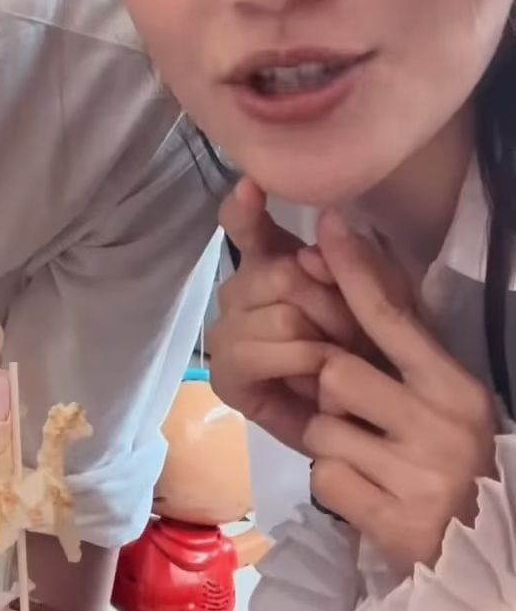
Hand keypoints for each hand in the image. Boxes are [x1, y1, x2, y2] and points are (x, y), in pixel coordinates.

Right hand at [209, 179, 362, 453]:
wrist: (377, 423)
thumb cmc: (378, 354)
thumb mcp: (384, 297)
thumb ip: (355, 260)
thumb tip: (326, 219)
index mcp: (274, 263)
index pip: (246, 225)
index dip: (245, 209)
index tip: (253, 188)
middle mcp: (243, 292)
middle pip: (273, 273)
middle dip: (327, 302)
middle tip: (355, 333)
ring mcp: (228, 333)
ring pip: (273, 313)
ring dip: (318, 338)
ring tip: (337, 361)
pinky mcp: (226, 376)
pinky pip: (256, 352)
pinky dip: (295, 362)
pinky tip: (312, 377)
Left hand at [304, 211, 498, 572]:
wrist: (480, 557)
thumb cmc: (454, 469)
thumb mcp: (447, 405)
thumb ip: (408, 354)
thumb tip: (366, 277)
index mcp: (457, 388)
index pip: (393, 319)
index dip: (356, 272)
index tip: (328, 228)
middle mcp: (443, 424)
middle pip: (337, 373)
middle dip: (331, 396)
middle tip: (361, 421)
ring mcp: (419, 474)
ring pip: (323, 429)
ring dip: (332, 444)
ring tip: (371, 462)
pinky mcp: (392, 519)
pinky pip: (324, 478)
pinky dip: (335, 487)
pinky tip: (369, 495)